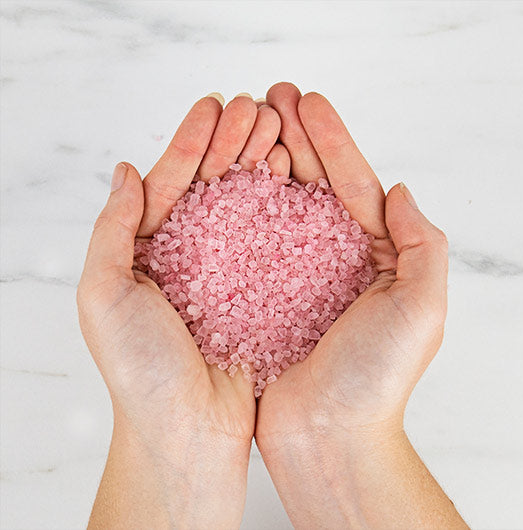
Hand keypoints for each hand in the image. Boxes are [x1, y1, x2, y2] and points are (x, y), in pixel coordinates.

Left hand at [77, 92, 287, 528]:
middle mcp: (189, 255)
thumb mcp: (104, 295)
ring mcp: (228, 271)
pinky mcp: (260, 290)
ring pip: (244, 205)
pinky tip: (291, 176)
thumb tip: (125, 169)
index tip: (215, 105)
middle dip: (231, 142)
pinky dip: (279, 204)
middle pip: (211, 186)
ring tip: (277, 127)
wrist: (188, 429)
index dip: (191, 142)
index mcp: (147, 251)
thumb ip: (111, 230)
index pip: (169, 183)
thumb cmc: (140, 370)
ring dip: (257, 163)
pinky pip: (270, 239)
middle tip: (258, 105)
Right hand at [255, 83, 466, 527]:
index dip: (332, 140)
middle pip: (313, 186)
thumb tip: (399, 191)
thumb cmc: (377, 380)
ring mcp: (293, 274)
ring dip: (265, 160)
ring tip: (246, 121)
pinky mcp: (261, 293)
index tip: (307, 102)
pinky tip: (225, 175)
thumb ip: (421, 245)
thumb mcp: (421, 309)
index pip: (353, 184)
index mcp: (374, 256)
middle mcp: (333, 259)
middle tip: (271, 95)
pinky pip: (249, 241)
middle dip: (294, 137)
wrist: (328, 438)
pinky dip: (240, 206)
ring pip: (278, 205)